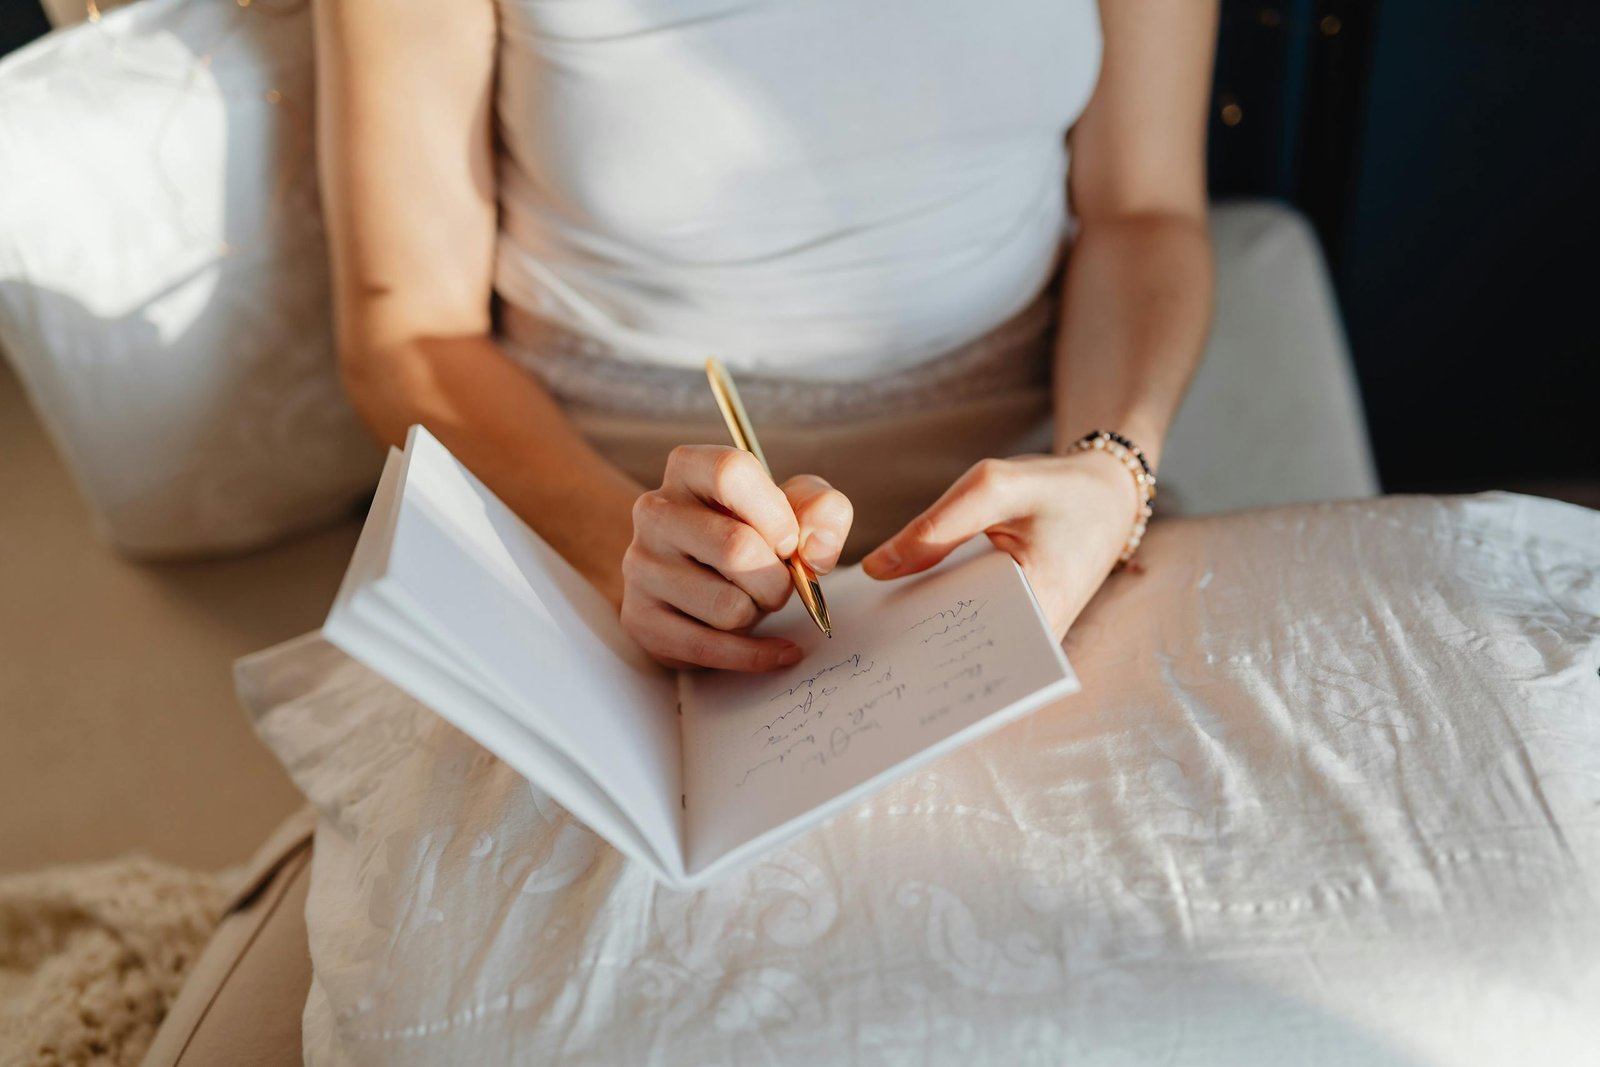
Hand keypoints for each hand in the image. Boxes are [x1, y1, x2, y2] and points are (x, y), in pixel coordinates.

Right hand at [622, 445, 852, 670]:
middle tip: (778, 582)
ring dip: (758, 613)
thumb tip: (815, 550)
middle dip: (778, 579)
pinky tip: (778, 650)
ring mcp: (640, 566)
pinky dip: (757, 655)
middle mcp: (654, 511)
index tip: (789, 541)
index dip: (775, 513)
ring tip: (750, 601)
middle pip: (735, 548)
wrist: (701, 579)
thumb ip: (822, 511)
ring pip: (727, 606)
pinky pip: (710, 648)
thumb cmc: (752, 534)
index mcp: (688, 469)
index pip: (731, 473)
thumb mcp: (795, 508)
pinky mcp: (640, 618)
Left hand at [862, 452, 1138, 640]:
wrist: (1105, 498)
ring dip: (924, 638)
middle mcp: (1037, 636)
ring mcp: (1027, 636)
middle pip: (964, 656)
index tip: (883, 658)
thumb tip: (876, 570)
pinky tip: (900, 613)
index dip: (926, 656)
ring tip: (874, 639)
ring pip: (964, 648)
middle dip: (917, 653)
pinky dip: (939, 618)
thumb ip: (935, 527)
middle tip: (866, 655)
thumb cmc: (1054, 490)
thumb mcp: (995, 487)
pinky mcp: (1014, 625)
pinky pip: (969, 629)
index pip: (974, 648)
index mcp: (1042, 606)